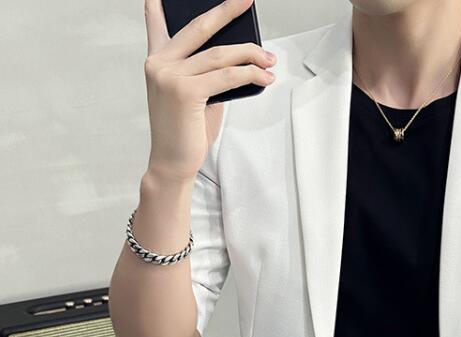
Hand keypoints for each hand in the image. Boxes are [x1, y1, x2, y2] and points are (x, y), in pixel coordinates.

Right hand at [143, 0, 276, 182]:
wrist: (172, 163)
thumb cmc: (186, 131)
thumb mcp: (195, 95)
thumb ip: (208, 72)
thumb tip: (241, 57)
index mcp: (156, 60)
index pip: (157, 22)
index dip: (162, 5)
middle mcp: (159, 63)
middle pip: (199, 28)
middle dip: (227, 10)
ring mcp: (169, 75)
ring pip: (219, 54)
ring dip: (250, 55)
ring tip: (270, 59)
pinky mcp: (185, 92)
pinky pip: (226, 76)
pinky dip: (249, 75)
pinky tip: (265, 78)